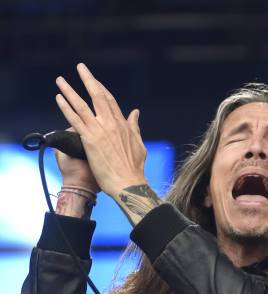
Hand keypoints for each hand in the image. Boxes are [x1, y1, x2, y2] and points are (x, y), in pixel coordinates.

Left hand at [55, 63, 146, 198]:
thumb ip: (134, 127)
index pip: (110, 101)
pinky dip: (66, 108)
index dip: (101, 89)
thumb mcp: (139, 144)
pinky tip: (59, 98)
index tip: (94, 81)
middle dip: (88, 79)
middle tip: (80, 67)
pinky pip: (75, 120)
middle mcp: (110, 123)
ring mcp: (99, 131)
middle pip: (97, 96)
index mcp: (122, 124)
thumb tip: (136, 112)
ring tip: (60, 80)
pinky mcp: (89, 140)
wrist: (128, 183)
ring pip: (81, 105)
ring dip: (70, 90)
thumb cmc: (134, 168)